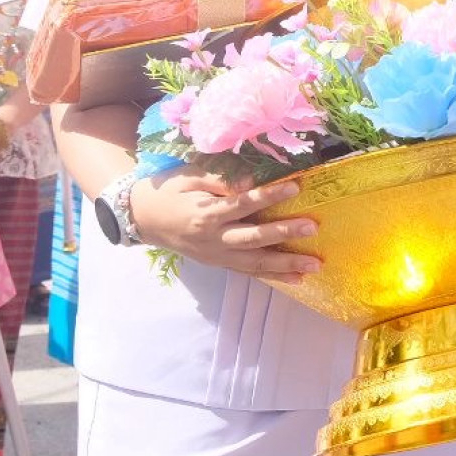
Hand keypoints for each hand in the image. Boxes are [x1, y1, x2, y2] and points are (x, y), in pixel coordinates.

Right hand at [130, 172, 319, 278]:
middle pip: (253, 238)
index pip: (243, 204)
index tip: (296, 187)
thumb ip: (220, 180)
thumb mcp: (188, 177)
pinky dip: (272, 276)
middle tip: (313, 227)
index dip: (269, 196)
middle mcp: (213, 239)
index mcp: (205, 214)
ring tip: (315, 266)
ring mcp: (216, 255)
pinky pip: (248, 272)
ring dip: (286, 265)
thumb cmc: (167, 191)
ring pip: (254, 263)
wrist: (141, 219)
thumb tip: (251, 181)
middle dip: (284, 234)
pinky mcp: (218, 263)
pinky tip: (296, 278)